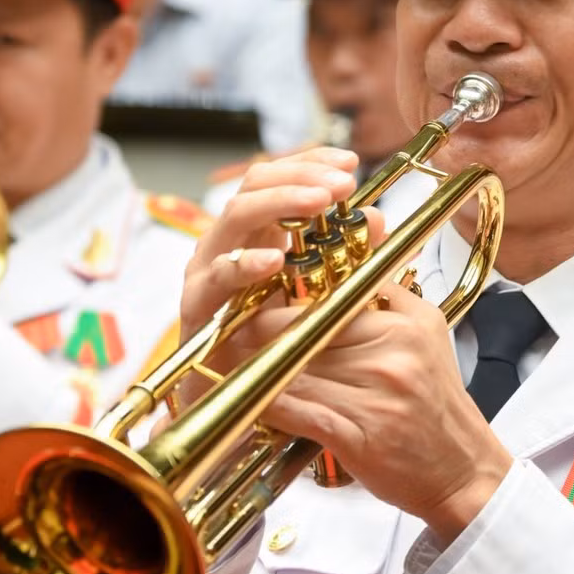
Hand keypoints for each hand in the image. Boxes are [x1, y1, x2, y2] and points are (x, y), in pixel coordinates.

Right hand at [176, 148, 366, 404]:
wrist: (233, 411)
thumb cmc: (275, 349)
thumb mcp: (318, 297)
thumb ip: (346, 258)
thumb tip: (378, 218)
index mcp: (257, 236)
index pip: (277, 179)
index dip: (310, 163)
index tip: (348, 162)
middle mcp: (228, 245)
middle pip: (252, 187)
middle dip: (298, 177)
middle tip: (340, 183)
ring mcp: (207, 274)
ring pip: (232, 219)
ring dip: (277, 205)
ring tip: (319, 203)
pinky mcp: (195, 309)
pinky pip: (214, 279)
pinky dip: (243, 264)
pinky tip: (275, 260)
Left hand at [252, 270, 510, 541]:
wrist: (464, 472)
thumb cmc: (440, 407)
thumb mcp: (430, 334)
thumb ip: (393, 293)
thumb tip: (356, 255)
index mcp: (404, 324)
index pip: (330, 299)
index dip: (284, 300)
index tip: (255, 302)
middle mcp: (391, 354)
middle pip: (307, 330)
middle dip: (260, 332)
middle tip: (229, 332)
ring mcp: (374, 395)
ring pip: (296, 368)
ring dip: (256, 366)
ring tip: (229, 363)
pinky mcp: (357, 435)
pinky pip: (299, 410)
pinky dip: (268, 404)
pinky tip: (248, 400)